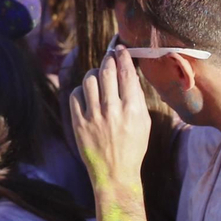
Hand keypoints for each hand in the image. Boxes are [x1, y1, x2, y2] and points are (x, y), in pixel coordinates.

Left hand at [69, 46, 151, 189]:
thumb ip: (136, 99)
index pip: (126, 74)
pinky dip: (81, 90)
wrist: (115, 172)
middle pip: (107, 71)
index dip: (123, 57)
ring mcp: (94, 115)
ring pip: (89, 79)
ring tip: (98, 76)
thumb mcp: (144, 123)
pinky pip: (76, 94)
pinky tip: (88, 94)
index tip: (120, 48)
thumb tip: (129, 74)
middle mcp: (113, 110)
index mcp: (133, 109)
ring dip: (94, 73)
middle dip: (108, 59)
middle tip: (109, 55)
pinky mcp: (78, 121)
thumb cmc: (133, 147)